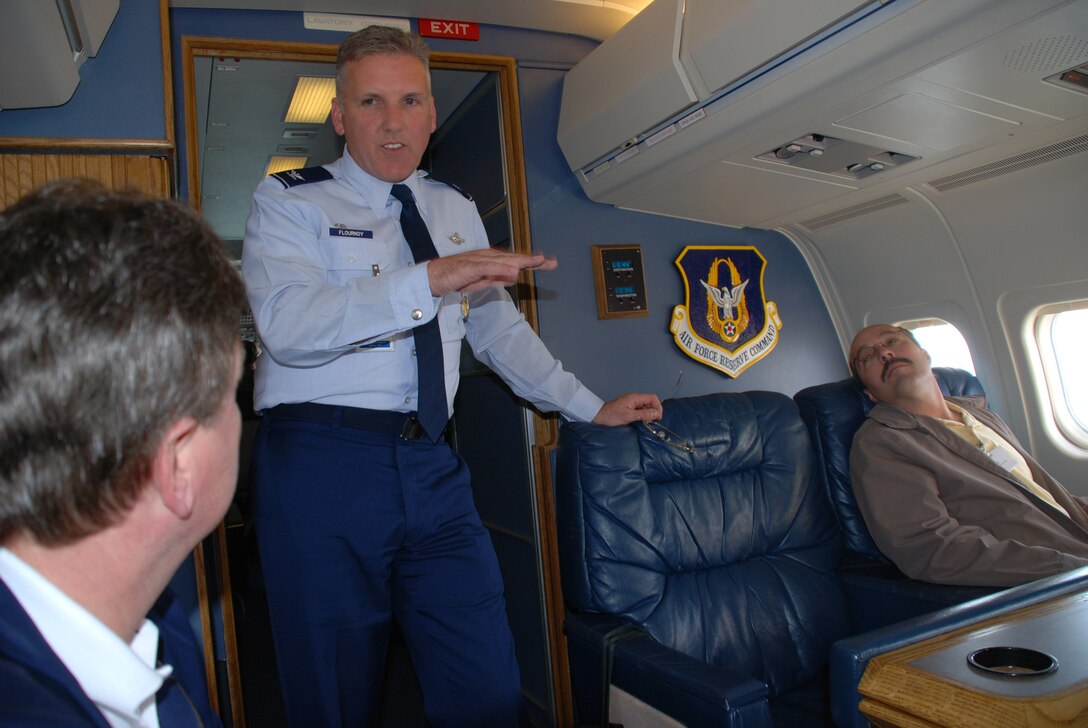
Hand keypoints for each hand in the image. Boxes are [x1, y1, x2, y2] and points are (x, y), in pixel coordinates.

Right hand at [427, 248, 557, 295]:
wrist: (433, 278)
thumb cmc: (455, 279)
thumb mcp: (480, 282)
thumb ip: (496, 279)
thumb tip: (513, 277)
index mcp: (490, 260)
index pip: (514, 260)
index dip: (531, 262)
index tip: (547, 263)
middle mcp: (487, 257)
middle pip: (513, 258)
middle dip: (532, 260)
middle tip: (550, 262)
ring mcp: (478, 260)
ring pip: (504, 260)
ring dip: (521, 261)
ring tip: (538, 262)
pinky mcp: (470, 266)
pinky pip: (488, 267)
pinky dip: (501, 268)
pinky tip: (513, 271)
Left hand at [592, 393, 662, 425]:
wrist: (597, 417)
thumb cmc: (611, 416)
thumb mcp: (628, 416)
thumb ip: (643, 414)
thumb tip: (657, 414)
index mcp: (635, 397)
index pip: (653, 398)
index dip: (658, 407)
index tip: (657, 418)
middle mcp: (635, 399)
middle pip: (650, 402)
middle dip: (653, 412)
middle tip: (652, 423)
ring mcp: (631, 403)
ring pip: (645, 407)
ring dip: (648, 415)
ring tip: (646, 424)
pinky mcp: (628, 408)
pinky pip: (640, 410)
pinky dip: (642, 416)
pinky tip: (640, 423)